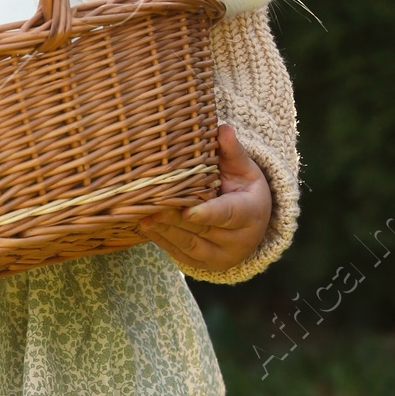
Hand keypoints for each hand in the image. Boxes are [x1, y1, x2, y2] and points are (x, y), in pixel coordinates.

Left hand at [139, 124, 271, 271]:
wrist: (250, 226)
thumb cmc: (244, 191)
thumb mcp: (245, 170)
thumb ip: (232, 152)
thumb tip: (221, 129)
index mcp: (251, 214)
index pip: (229, 214)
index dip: (208, 213)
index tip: (187, 211)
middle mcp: (238, 241)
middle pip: (202, 229)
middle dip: (175, 219)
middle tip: (151, 205)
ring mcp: (218, 257)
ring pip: (188, 245)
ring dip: (164, 230)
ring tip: (142, 215)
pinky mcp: (201, 266)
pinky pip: (178, 253)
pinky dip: (160, 239)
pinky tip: (144, 224)